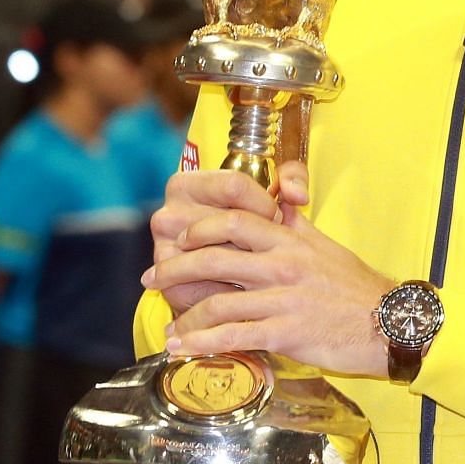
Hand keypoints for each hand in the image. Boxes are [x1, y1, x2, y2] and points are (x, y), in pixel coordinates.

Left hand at [143, 160, 394, 377]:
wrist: (389, 323)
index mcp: (291, 241)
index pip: (236, 220)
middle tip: (153, 277)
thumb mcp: (325, 246)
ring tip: (168, 327)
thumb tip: (276, 201)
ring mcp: (284, 299)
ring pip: (218, 302)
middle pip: (214, 257)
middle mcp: (283, 265)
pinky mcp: (286, 333)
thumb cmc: (356, 286)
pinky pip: (234, 337)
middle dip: (175, 268)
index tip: (181, 239)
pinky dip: (201, 344)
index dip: (200, 227)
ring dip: (184, 316)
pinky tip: (184, 349)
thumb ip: (294, 226)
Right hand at [149, 165, 308, 315]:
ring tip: (261, 263)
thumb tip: (298, 195)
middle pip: (227, 222)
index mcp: (186, 185)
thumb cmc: (254, 227)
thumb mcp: (275, 192)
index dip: (264, 202)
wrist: (235, 275)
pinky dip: (239, 287)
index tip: (275, 216)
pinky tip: (250, 284)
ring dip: (251, 263)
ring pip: (222, 255)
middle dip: (260, 236)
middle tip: (271, 244)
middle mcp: (168, 216)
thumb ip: (293, 176)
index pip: (234, 185)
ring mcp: (166, 252)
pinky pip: (215, 286)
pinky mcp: (172, 284)